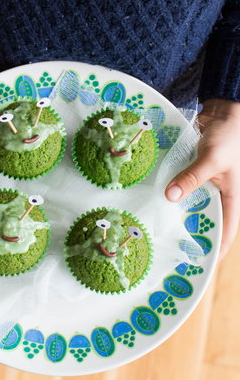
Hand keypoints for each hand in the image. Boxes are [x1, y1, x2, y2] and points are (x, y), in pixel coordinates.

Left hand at [165, 99, 239, 259]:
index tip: (197, 268)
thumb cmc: (228, 136)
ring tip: (151, 229)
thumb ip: (192, 177)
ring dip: (173, 212)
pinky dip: (167, 192)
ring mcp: (201, 184)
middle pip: (202, 221)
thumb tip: (170, 197)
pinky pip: (177, 186)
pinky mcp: (188, 171)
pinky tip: (149, 199)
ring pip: (187, 204)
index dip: (214, 251)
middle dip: (186, 234)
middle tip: (164, 250)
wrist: (222, 111)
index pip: (225, 233)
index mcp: (230, 199)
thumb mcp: (213, 159)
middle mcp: (216, 195)